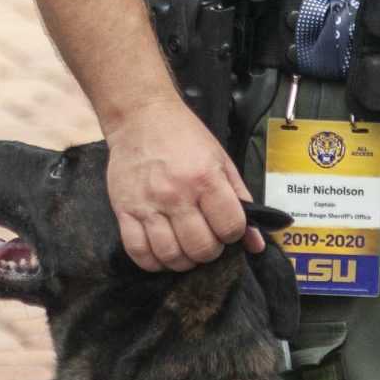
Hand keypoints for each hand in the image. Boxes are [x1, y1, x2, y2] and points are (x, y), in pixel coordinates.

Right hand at [104, 97, 261, 271]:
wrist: (140, 117)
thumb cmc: (184, 137)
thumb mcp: (221, 161)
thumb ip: (241, 201)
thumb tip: (256, 243)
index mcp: (205, 179)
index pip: (230, 228)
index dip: (232, 234)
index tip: (226, 228)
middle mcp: (176, 195)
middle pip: (200, 248)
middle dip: (210, 251)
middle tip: (206, 240)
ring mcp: (147, 205)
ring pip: (170, 255)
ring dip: (183, 261)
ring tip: (186, 249)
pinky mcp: (124, 211)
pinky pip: (138, 252)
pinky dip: (153, 262)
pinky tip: (162, 253)